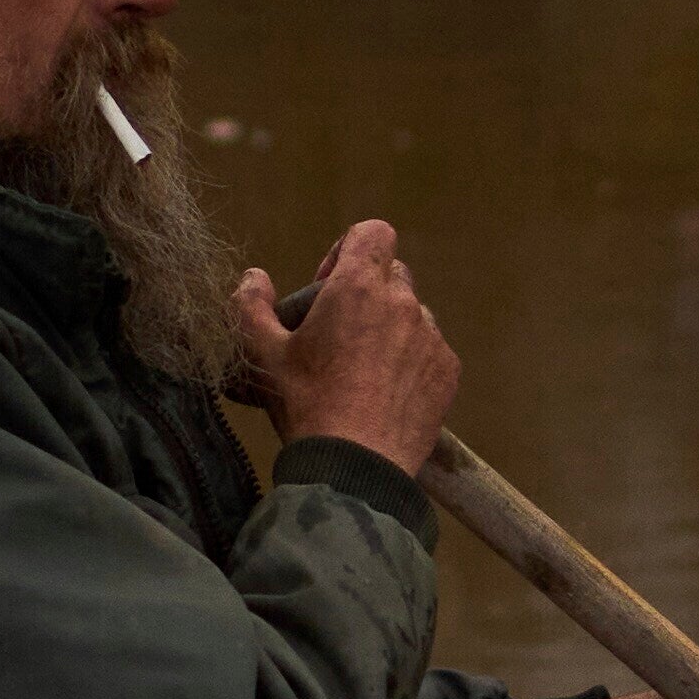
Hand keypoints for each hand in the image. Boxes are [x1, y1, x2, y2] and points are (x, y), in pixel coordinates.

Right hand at [229, 220, 459, 471]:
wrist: (354, 466)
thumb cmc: (305, 404)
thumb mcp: (262, 355)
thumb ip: (250, 306)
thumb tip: (253, 278)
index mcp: (357, 287)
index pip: (372, 232)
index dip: (347, 251)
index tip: (326, 288)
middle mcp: (403, 303)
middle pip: (391, 275)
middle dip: (367, 293)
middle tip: (339, 335)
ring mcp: (431, 337)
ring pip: (413, 314)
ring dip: (391, 329)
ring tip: (364, 372)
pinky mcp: (448, 372)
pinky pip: (430, 351)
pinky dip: (411, 363)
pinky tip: (387, 396)